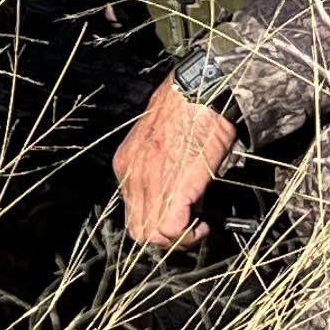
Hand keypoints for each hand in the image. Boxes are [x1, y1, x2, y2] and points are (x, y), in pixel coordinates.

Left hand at [113, 76, 237, 249]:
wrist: (202, 89)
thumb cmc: (190, 111)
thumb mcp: (162, 143)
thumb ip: (162, 171)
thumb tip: (180, 200)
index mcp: (126, 165)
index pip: (132, 214)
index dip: (157, 225)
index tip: (180, 218)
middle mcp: (130, 176)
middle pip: (138, 232)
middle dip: (165, 239)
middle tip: (190, 228)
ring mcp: (149, 183)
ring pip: (151, 236)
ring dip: (178, 240)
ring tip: (197, 225)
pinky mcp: (173, 186)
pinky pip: (170, 229)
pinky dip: (188, 235)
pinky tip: (203, 224)